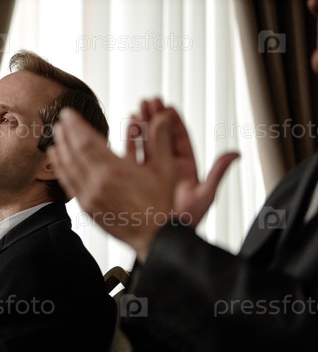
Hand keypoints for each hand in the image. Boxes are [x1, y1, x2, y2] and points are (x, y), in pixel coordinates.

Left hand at [50, 107, 178, 261]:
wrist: (153, 235)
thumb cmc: (160, 204)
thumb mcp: (166, 169)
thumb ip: (160, 140)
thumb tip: (162, 116)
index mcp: (115, 171)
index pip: (87, 141)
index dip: (76, 125)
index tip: (68, 113)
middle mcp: (98, 184)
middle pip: (73, 153)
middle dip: (65, 134)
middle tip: (60, 120)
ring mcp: (90, 197)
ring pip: (68, 169)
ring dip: (60, 149)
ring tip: (56, 135)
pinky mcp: (87, 207)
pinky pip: (68, 184)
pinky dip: (61, 169)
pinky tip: (57, 159)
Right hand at [133, 98, 238, 227]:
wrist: (164, 238)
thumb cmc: (186, 221)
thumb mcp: (205, 195)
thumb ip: (217, 173)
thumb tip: (235, 154)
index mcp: (186, 167)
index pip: (180, 139)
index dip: (173, 122)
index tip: (167, 107)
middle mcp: (167, 167)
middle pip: (161, 137)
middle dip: (155, 118)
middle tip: (149, 101)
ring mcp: (150, 172)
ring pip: (146, 143)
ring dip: (141, 126)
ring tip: (137, 109)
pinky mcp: (135, 179)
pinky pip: (132, 156)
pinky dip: (129, 141)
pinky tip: (127, 127)